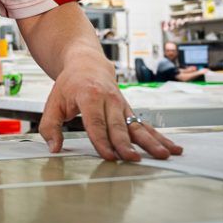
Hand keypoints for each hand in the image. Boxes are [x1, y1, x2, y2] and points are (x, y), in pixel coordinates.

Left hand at [38, 55, 182, 160]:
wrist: (87, 63)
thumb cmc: (70, 84)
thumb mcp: (53, 102)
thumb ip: (50, 126)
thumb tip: (53, 147)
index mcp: (89, 96)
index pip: (95, 122)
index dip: (101, 140)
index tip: (108, 156)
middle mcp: (109, 100)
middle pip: (118, 126)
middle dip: (125, 144)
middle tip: (133, 159)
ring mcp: (122, 105)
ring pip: (137, 126)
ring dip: (151, 141)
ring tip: (164, 154)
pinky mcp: (129, 111)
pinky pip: (146, 125)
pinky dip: (159, 137)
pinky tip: (172, 148)